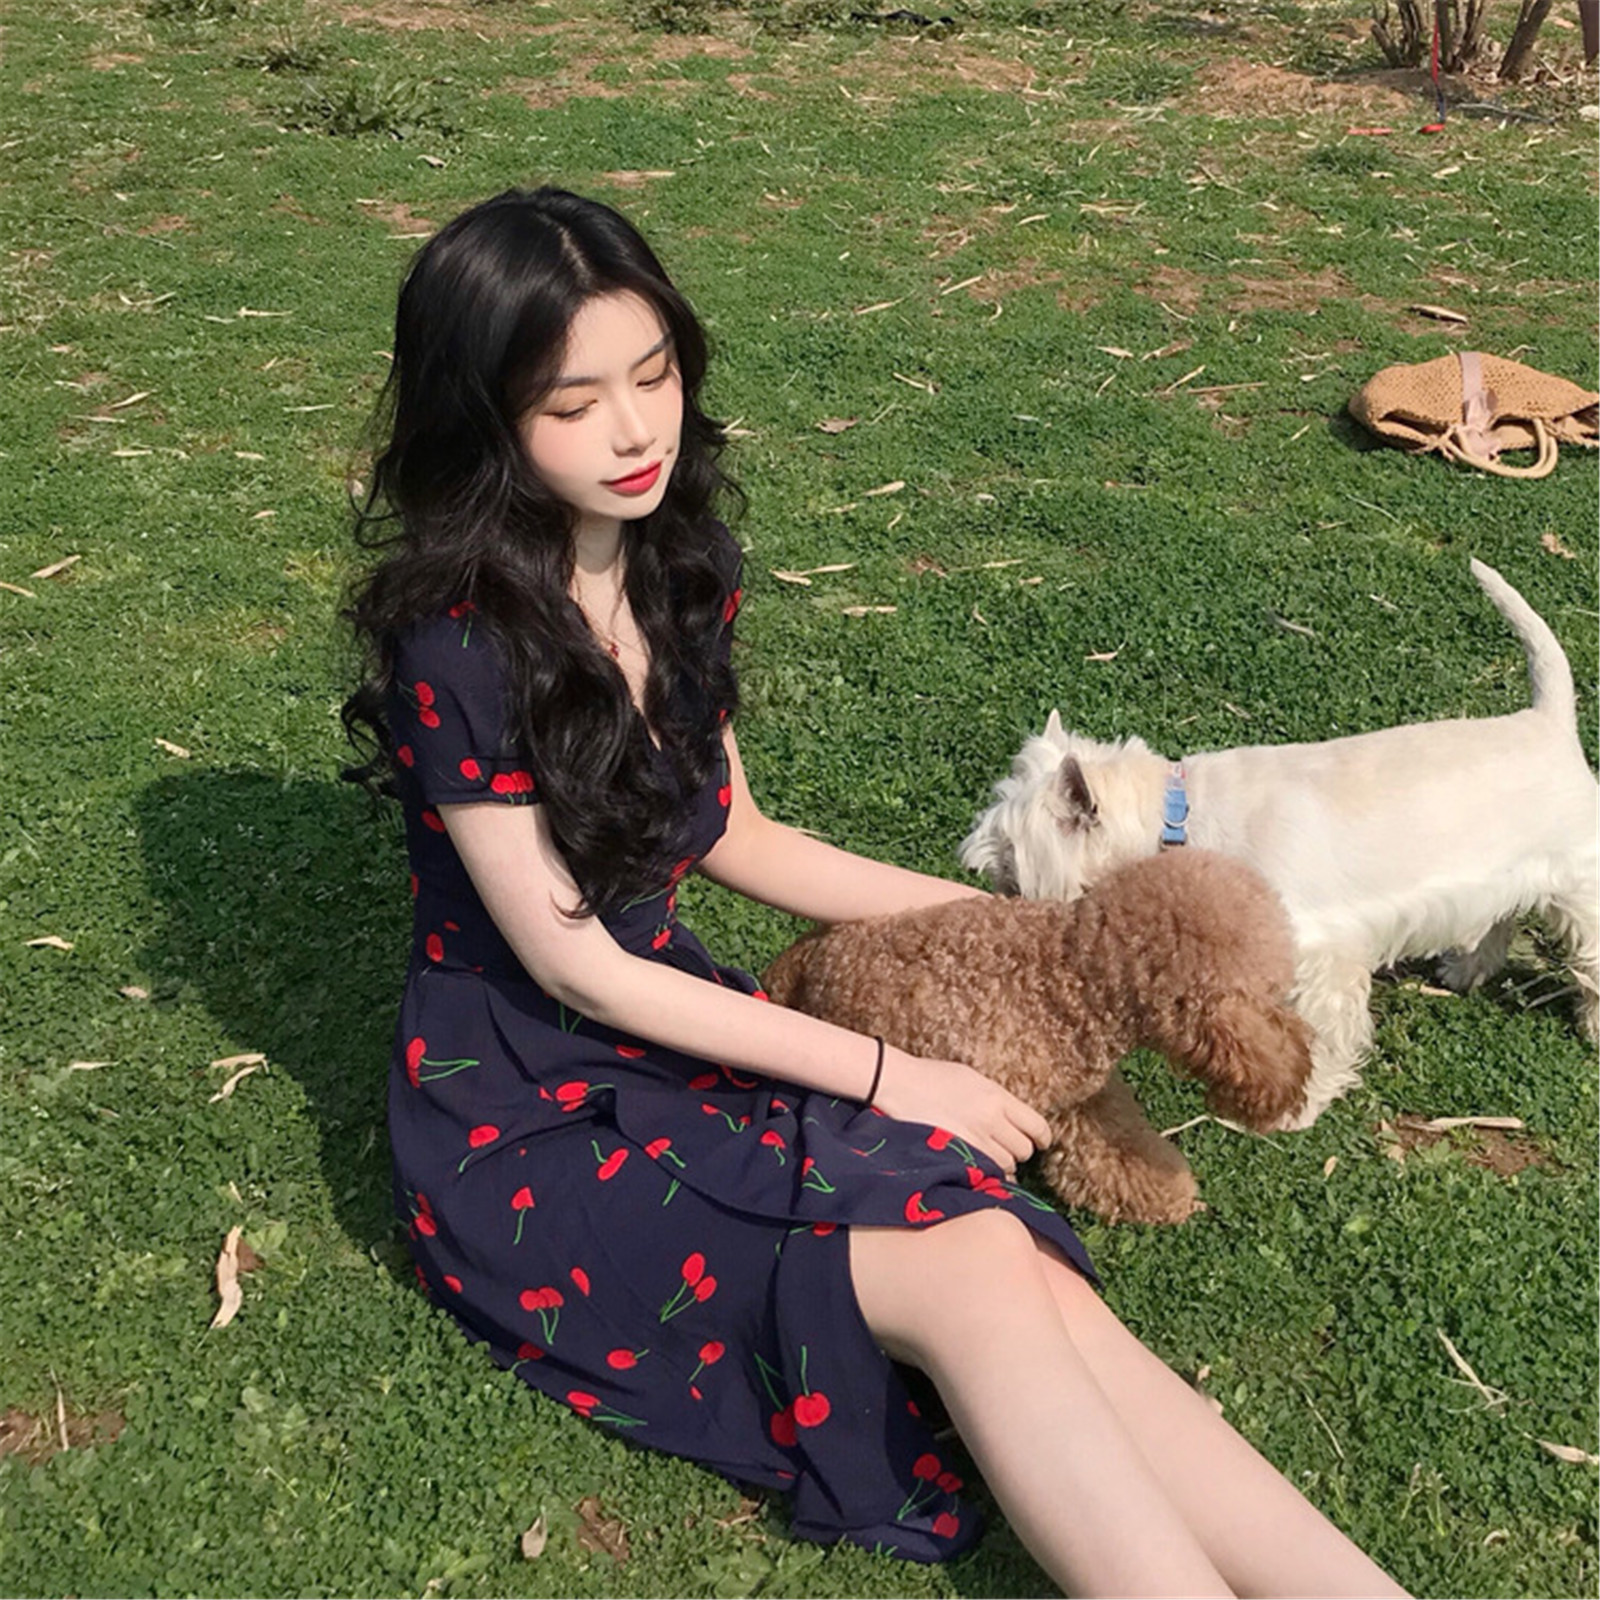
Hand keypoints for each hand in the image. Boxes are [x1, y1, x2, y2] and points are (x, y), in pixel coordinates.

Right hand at [871, 1046, 1050, 1176]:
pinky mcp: (957, 1155)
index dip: (1042, 1138)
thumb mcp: (973, 1079)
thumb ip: (997, 1100)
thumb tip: (1014, 1120)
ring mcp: (973, 1140)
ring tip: (989, 1157)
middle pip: (1024, 1150)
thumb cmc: (932, 1077)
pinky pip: (985, 1174)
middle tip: (1008, 1149)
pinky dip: (986, 1174)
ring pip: (1006, 1166)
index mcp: (997, 1097)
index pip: (1037, 1126)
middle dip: (1019, 1152)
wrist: (898, 1083)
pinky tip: (978, 1167)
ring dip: (1002, 1165)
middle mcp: (990, 1119)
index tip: (1041, 1143)